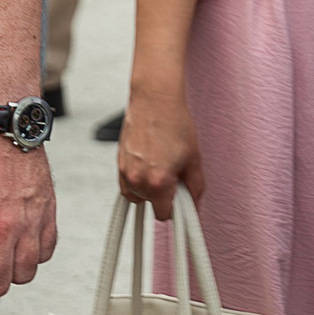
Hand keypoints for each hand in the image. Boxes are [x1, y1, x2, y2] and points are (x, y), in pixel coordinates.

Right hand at [117, 85, 204, 219]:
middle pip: (151, 205)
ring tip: (160, 164)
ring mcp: (125, 172)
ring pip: (138, 195)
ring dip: (148, 188)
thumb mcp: (194, 158)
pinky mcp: (118, 163)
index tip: (181, 200)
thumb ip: (195, 188)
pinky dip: (137, 180)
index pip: (164, 215)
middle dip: (163, 194)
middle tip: (173, 172)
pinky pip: (127, 184)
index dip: (176, 208)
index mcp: (158, 182)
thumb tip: (195, 207)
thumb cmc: (175, 123)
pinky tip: (149, 163)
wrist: (154, 99)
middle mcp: (138, 180)